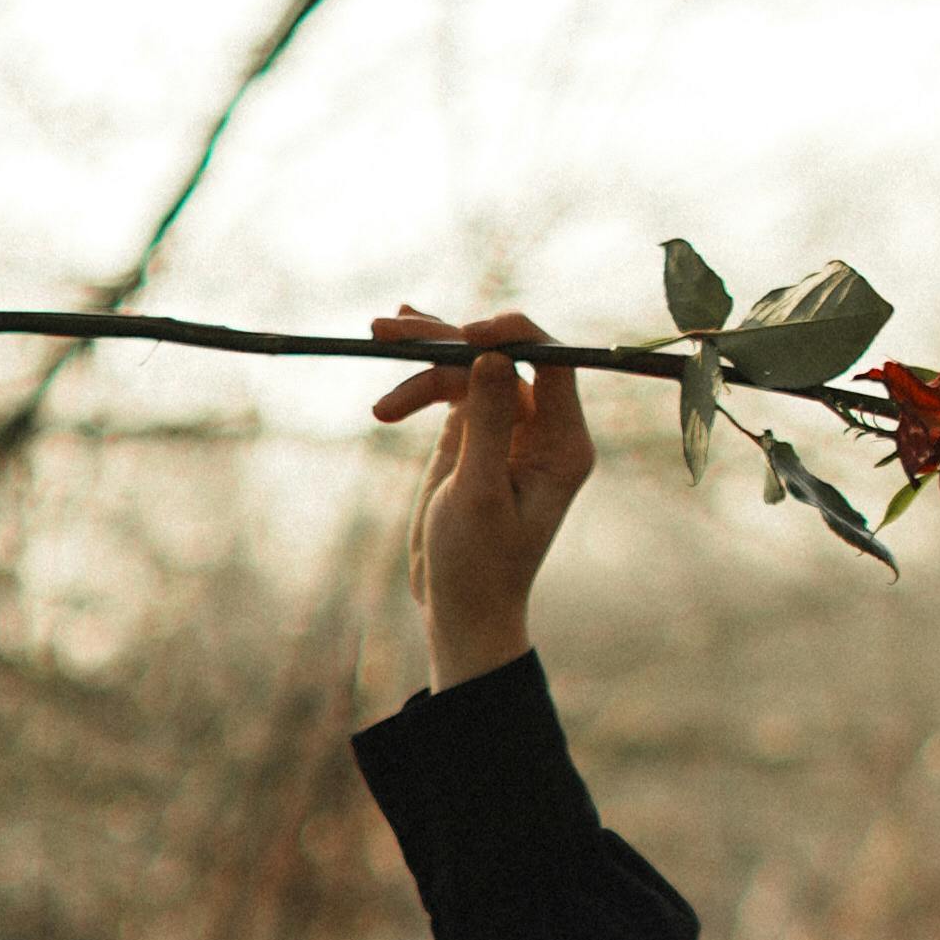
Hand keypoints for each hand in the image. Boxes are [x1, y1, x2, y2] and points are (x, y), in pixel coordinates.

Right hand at [372, 304, 593, 680]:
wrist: (461, 609)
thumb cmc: (478, 566)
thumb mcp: (478, 494)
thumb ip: (488, 423)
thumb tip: (493, 355)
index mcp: (563, 443)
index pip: (552, 361)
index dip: (510, 334)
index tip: (463, 334)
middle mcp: (543, 428)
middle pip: (501, 356)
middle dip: (447, 338)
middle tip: (389, 330)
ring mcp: (508, 427)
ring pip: (470, 366)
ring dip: (423, 353)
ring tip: (376, 335)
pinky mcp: (475, 434)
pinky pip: (452, 386)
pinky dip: (422, 374)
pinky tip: (394, 348)